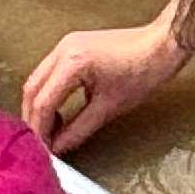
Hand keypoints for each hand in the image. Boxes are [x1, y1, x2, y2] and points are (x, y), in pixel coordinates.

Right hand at [21, 11, 183, 154]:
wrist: (162, 44)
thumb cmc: (143, 71)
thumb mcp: (109, 107)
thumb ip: (79, 129)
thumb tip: (59, 147)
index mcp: (72, 63)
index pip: (43, 101)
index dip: (40, 129)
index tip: (42, 149)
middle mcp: (63, 49)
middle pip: (32, 88)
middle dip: (33, 117)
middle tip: (40, 142)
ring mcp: (66, 44)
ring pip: (38, 79)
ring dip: (39, 105)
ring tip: (48, 130)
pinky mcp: (72, 46)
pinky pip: (50, 72)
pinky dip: (48, 92)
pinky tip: (58, 111)